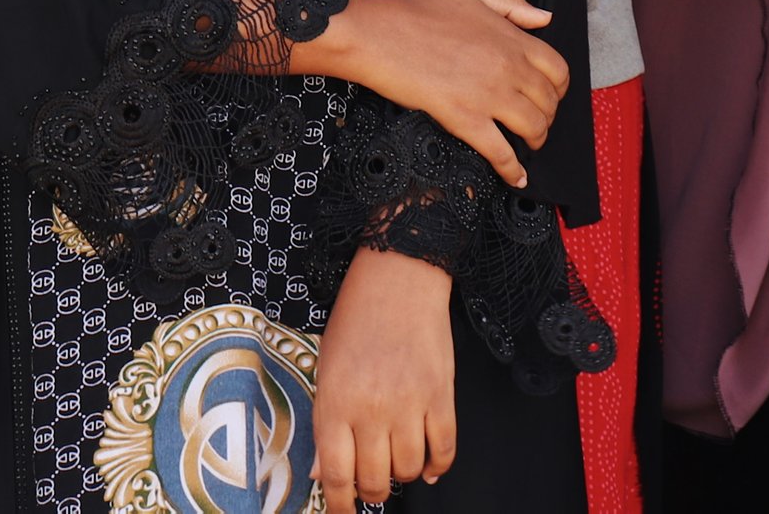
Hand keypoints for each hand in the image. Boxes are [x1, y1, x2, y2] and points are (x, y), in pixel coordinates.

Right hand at [294, 0, 566, 187]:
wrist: (378, 33)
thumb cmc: (416, 10)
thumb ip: (511, 3)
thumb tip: (545, 17)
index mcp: (510, 38)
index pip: (557, 68)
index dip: (560, 86)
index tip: (552, 93)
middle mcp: (507, 68)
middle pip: (548, 101)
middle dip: (548, 114)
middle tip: (538, 120)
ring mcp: (488, 95)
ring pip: (533, 128)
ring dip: (537, 140)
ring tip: (529, 144)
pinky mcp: (465, 120)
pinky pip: (500, 152)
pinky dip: (513, 170)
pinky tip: (517, 178)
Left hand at [314, 247, 455, 505]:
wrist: (398, 278)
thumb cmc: (356, 318)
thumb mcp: (325, 367)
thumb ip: (323, 421)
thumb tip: (322, 471)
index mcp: (336, 402)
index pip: (336, 475)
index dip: (339, 505)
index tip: (341, 513)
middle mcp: (372, 408)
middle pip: (374, 480)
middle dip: (370, 493)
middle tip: (369, 484)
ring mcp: (410, 403)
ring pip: (410, 470)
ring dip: (403, 474)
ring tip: (396, 460)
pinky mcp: (441, 395)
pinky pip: (445, 449)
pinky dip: (439, 465)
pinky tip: (430, 463)